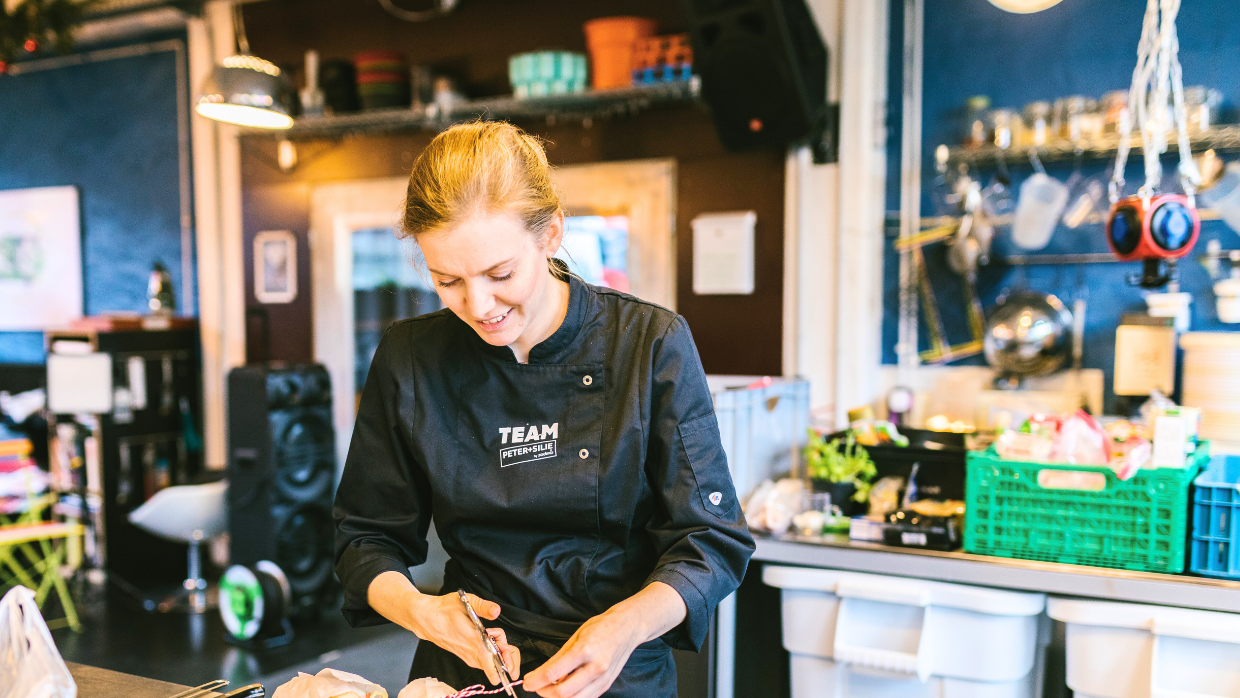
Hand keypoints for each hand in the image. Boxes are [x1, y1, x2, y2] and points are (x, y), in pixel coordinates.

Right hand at [408, 591, 521, 684]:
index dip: (506, 657)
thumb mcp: (465, 602)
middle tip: (499, 637)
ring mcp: (468, 658)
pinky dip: (490, 652)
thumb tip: (496, 611)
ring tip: (491, 634)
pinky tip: (485, 638)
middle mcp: (472, 654)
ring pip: (492, 665)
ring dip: (498, 652)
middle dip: (506, 655)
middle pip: (498, 668)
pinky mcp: (466, 657)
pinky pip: (484, 661)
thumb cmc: (444, 610)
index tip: (503, 641)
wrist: (427, 618)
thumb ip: (483, 606)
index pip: (494, 664)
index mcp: (473, 642)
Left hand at [520, 610, 640, 697]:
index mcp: (585, 650)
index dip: (536, 681)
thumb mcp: (575, 636)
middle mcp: (595, 667)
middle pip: (563, 693)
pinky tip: (565, 689)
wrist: (627, 628)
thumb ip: (557, 658)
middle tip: (536, 686)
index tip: (527, 682)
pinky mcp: (606, 685)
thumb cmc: (601, 628)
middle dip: (544, 692)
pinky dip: (572, 697)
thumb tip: (539, 674)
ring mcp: (603, 679)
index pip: (554, 673)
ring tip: (549, 689)